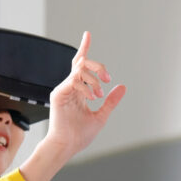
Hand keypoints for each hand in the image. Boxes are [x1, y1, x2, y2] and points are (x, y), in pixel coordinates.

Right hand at [43, 31, 126, 157]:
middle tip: (107, 78)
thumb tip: (122, 87)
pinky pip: (73, 80)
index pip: (80, 65)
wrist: (68, 146)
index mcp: (78, 91)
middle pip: (82, 63)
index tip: (87, 34)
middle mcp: (69, 87)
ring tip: (99, 95)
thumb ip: (111, 101)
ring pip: (79, 69)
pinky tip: (91, 97)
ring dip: (94, 79)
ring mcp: (63, 90)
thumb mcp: (102, 115)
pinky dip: (85, 86)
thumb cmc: (80, 135)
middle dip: (98, 66)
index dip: (84, 48)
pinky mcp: (58, 94)